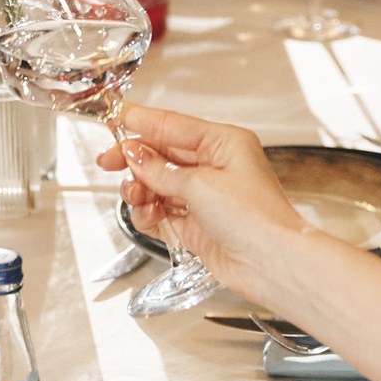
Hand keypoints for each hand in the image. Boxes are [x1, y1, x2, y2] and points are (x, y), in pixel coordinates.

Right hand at [95, 105, 314, 302]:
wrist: (271, 264)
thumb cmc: (257, 218)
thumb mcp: (200, 185)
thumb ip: (161, 170)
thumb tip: (134, 154)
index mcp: (223, 143)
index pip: (173, 125)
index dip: (141, 121)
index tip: (114, 116)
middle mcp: (214, 167)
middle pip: (162, 154)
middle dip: (134, 159)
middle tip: (108, 161)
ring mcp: (205, 197)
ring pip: (158, 184)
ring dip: (141, 190)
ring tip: (136, 197)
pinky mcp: (197, 224)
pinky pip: (162, 212)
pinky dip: (150, 214)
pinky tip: (149, 216)